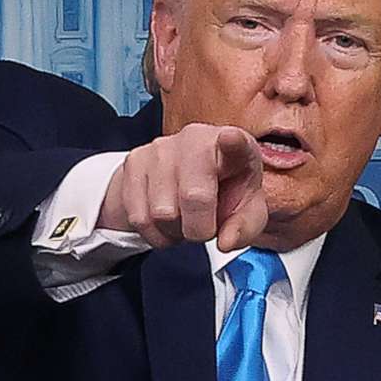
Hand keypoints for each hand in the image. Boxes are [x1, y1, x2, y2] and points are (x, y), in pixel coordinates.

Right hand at [98, 122, 269, 250]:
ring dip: (174, 231)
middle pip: (193, 197)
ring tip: (184, 219)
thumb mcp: (246, 212)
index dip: (232, 142)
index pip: (234, 141)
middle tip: (204, 226)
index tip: (231, 139)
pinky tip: (166, 222)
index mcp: (234, 146)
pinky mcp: (134, 162)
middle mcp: (195, 139)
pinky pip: (139, 217)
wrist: (186, 181)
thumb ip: (244, 228)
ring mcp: (160, 148)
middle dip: (199, 228)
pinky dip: (154, 233)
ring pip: (161, 213)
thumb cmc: (224, 192)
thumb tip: (226, 242)